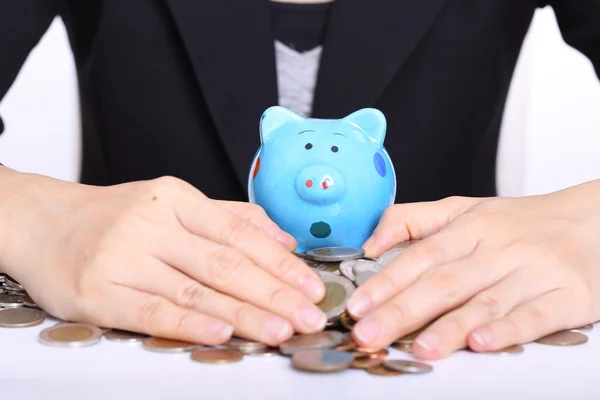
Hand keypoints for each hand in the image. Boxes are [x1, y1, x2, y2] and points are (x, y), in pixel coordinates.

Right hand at [0, 170, 325, 345]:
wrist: (44, 223)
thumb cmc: (116, 216)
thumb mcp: (172, 202)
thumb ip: (231, 217)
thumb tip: (284, 239)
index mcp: (174, 198)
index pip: (239, 232)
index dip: (279, 262)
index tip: (311, 285)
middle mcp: (150, 225)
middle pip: (223, 264)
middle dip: (272, 293)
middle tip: (308, 316)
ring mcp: (122, 258)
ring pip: (194, 291)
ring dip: (243, 314)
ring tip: (280, 330)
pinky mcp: (97, 292)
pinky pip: (151, 312)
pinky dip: (189, 324)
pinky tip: (221, 333)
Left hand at [347, 181, 599, 358]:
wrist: (592, 221)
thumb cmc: (518, 221)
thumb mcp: (464, 208)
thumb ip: (412, 220)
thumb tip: (369, 243)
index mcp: (470, 228)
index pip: (420, 256)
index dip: (386, 282)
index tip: (358, 306)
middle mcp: (497, 249)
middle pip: (444, 282)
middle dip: (402, 311)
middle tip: (368, 334)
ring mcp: (533, 273)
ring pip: (485, 302)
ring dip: (450, 327)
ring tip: (419, 348)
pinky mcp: (568, 296)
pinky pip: (535, 315)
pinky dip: (508, 330)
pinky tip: (482, 344)